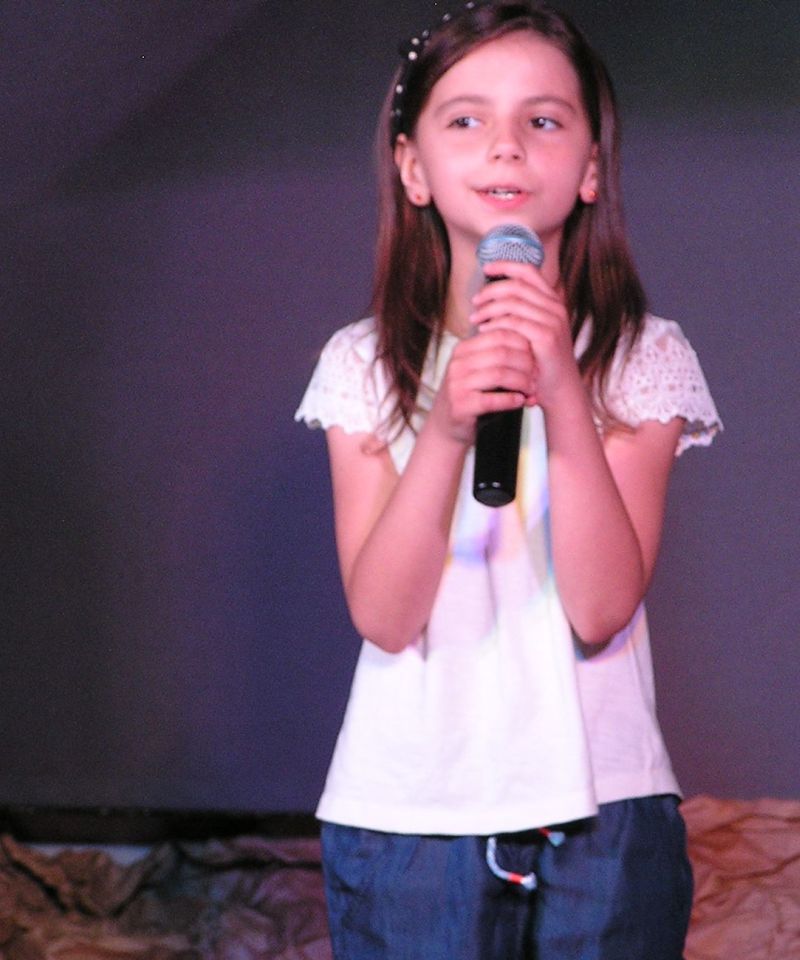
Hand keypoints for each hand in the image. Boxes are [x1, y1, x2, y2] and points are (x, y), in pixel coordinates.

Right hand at [429, 321, 536, 444]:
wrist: (447, 425)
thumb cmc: (472, 396)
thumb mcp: (483, 373)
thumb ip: (504, 363)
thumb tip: (537, 361)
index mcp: (464, 349)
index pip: (499, 334)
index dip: (523, 345)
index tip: (536, 360)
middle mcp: (458, 363)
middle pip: (502, 353)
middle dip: (525, 364)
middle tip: (537, 377)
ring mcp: (457, 384)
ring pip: (499, 374)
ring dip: (521, 382)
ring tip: (531, 390)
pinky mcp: (460, 405)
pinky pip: (492, 399)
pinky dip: (511, 400)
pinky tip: (520, 401)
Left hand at [468, 260, 580, 410]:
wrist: (560, 388)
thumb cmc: (542, 361)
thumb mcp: (534, 331)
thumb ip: (521, 312)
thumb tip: (492, 295)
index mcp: (552, 301)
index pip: (529, 271)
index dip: (506, 265)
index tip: (486, 269)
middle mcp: (555, 307)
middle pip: (516, 285)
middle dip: (490, 291)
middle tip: (474, 303)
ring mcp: (552, 321)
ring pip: (512, 302)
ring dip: (488, 309)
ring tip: (474, 319)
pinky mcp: (545, 337)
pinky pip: (513, 322)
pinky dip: (494, 324)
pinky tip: (484, 332)